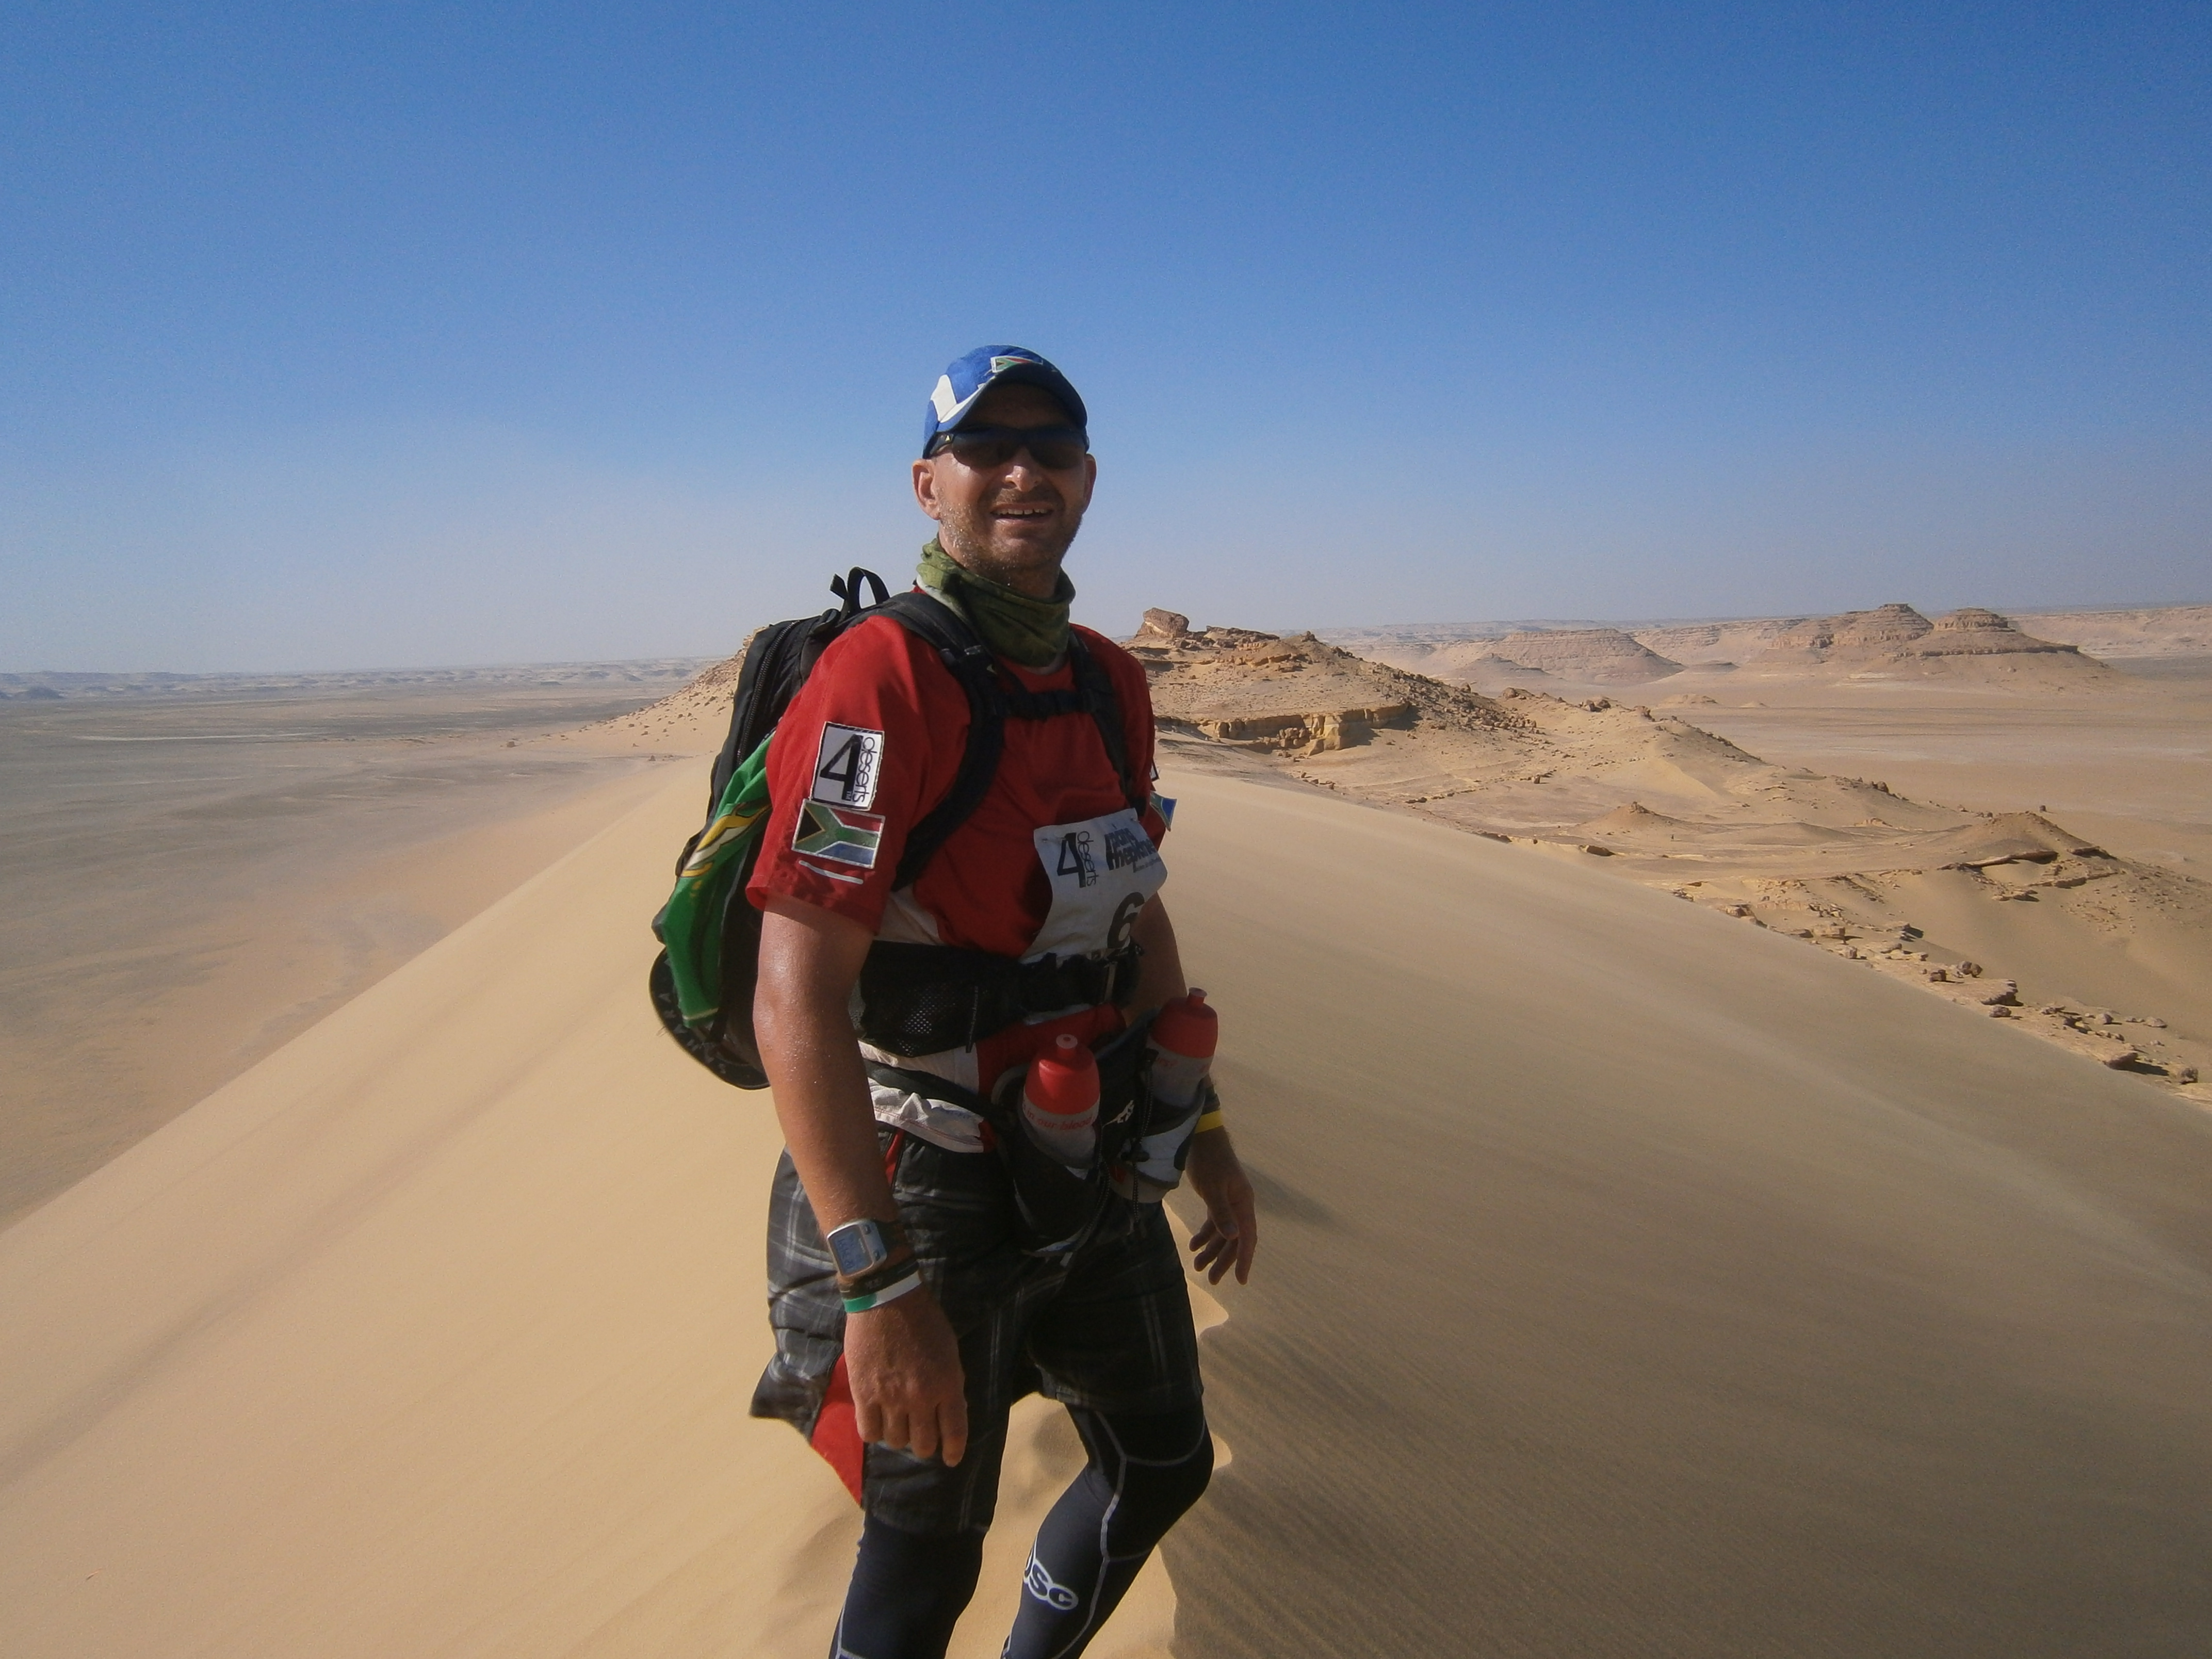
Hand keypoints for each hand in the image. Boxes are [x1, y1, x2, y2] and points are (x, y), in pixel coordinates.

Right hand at [844, 1284, 968, 1465]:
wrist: (887, 1298)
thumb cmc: (924, 1319)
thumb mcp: (949, 1351)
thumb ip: (950, 1383)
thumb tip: (948, 1410)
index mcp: (947, 1384)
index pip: (954, 1432)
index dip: (953, 1451)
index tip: (950, 1459)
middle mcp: (920, 1397)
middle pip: (923, 1443)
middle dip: (924, 1445)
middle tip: (920, 1437)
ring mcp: (890, 1398)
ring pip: (895, 1441)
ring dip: (898, 1437)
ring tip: (896, 1425)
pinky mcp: (864, 1394)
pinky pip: (868, 1431)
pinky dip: (874, 1432)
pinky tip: (876, 1421)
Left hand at [1184, 1129, 1257, 1284]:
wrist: (1202, 1138)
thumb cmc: (1209, 1161)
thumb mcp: (1213, 1187)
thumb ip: (1222, 1212)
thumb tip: (1233, 1237)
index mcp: (1244, 1203)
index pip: (1247, 1237)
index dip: (1244, 1259)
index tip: (1240, 1280)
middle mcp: (1240, 1206)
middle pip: (1234, 1239)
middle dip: (1223, 1260)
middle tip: (1211, 1280)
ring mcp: (1229, 1202)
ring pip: (1223, 1233)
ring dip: (1211, 1250)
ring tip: (1197, 1267)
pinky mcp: (1217, 1198)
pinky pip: (1214, 1223)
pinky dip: (1205, 1235)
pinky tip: (1193, 1246)